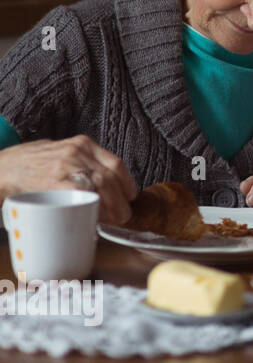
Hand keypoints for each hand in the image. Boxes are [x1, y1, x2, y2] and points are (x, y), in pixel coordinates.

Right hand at [0, 136, 136, 224]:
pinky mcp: (56, 181)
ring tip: (114, 219)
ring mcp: (67, 165)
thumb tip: (103, 181)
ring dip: (113, 206)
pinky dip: (94, 208)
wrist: (0, 169)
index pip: (116, 164)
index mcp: (82, 143)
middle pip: (111, 177)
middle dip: (122, 200)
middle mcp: (77, 152)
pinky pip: (84, 195)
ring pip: (102, 186)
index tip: (130, 196)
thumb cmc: (29, 164)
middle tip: (123, 214)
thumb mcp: (59, 152)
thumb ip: (80, 160)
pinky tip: (96, 217)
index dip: (127, 183)